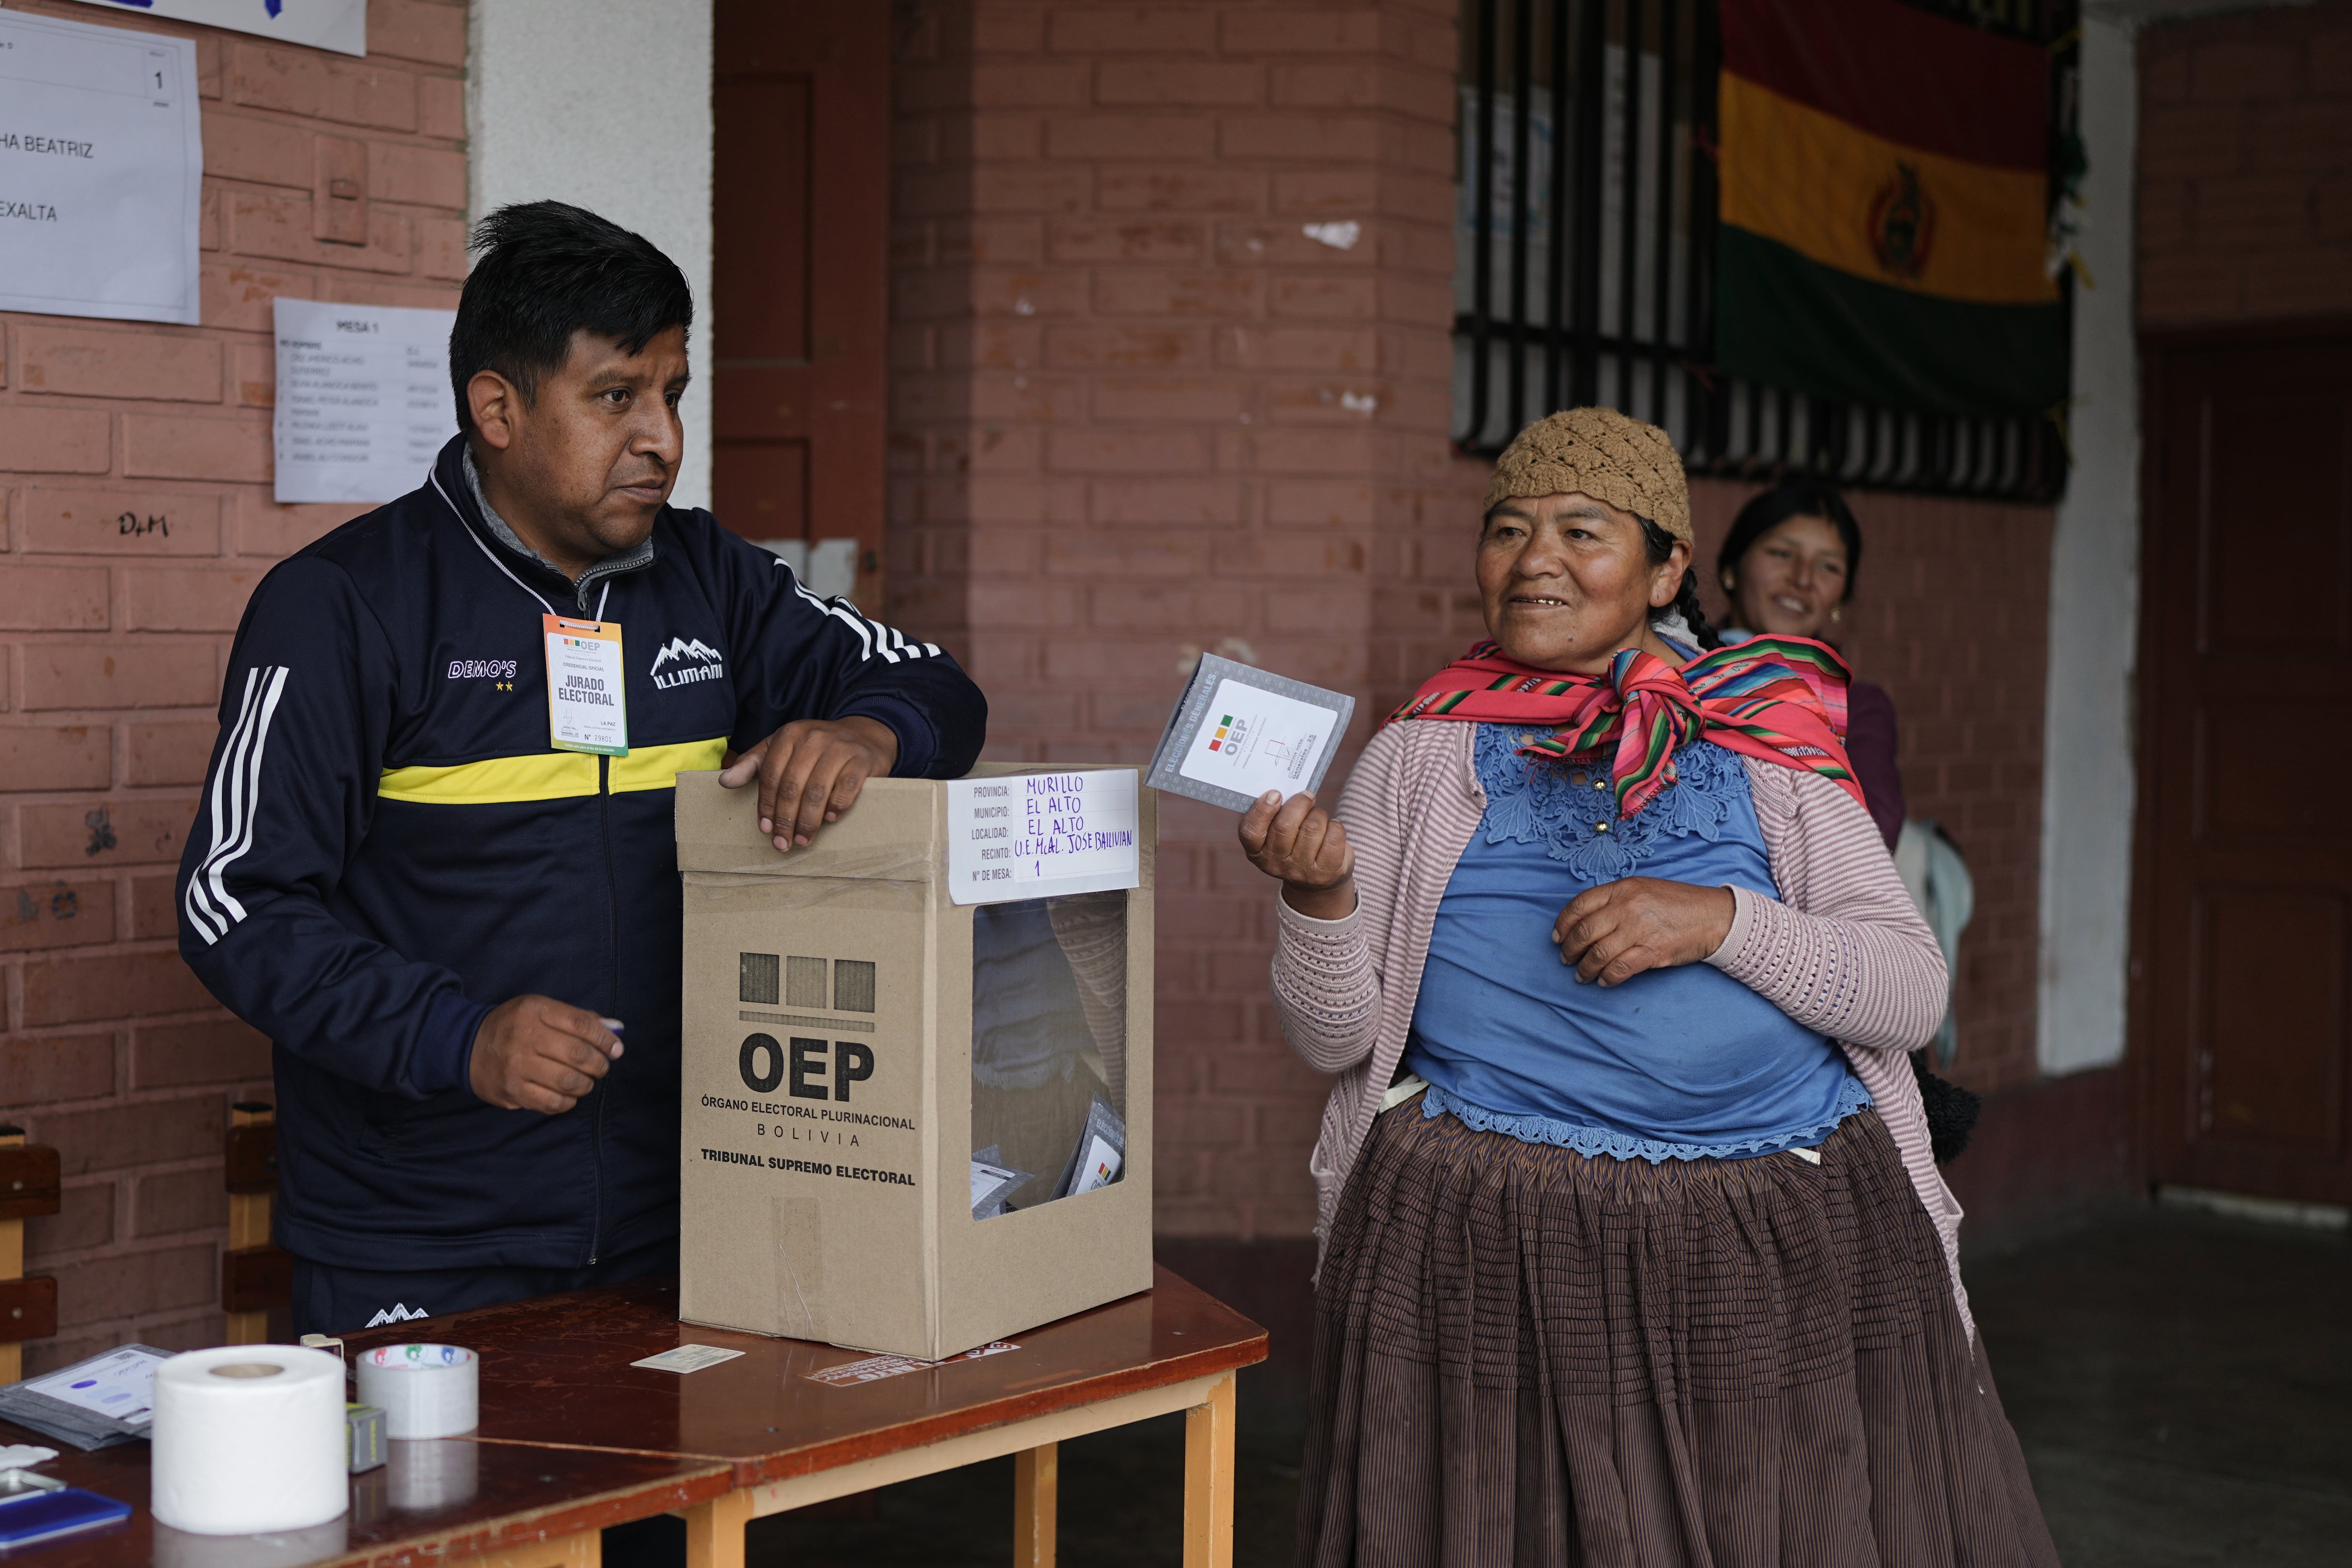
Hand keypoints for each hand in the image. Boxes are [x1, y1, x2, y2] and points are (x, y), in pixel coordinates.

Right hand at [469, 996, 622, 1112]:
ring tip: (585, 1080)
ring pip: (569, 1081)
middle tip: (601, 1066)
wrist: (467, 1046)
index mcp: (534, 1010)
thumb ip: (578, 1018)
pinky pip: (553, 1103)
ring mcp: (517, 1066)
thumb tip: (615, 1030)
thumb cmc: (514, 1026)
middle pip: (578, 1054)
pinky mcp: (512, 1092)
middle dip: (600, 1064)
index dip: (606, 1039)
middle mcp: (524, 1036)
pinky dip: (569, 1101)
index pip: (582, 1024)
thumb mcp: (541, 1010)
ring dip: (586, 1083)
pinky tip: (568, 1094)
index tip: (616, 1049)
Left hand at [718, 716, 898, 851]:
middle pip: (792, 786)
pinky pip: (846, 789)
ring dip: (808, 821)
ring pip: (817, 791)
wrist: (864, 736)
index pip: (770, 775)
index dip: (766, 806)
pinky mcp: (861, 760)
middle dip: (785, 820)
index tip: (765, 829)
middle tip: (783, 843)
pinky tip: (830, 820)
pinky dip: (836, 807)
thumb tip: (725, 781)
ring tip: (803, 840)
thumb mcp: (782, 747)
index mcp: (789, 735)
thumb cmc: (816, 748)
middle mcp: (813, 738)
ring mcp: (839, 748)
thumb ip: (753, 763)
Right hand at [1238, 790, 1356, 919]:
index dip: (1262, 810)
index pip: (1251, 832)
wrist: (1318, 881)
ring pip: (1312, 826)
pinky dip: (1335, 825)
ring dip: (1319, 814)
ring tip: (1318, 817)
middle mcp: (1276, 864)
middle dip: (1300, 803)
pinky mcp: (1325, 873)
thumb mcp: (1276, 834)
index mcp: (1257, 852)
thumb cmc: (1295, 844)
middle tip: (1307, 796)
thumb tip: (1283, 790)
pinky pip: (1334, 835)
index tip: (1275, 794)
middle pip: (1285, 825)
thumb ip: (1274, 814)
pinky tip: (1331, 829)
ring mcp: (1301, 872)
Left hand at [1551, 876, 1735, 985]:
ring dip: (1585, 968)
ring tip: (1582, 975)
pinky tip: (1604, 981)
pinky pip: (1619, 969)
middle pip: (1584, 932)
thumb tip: (1586, 919)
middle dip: (1569, 949)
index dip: (1562, 924)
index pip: (1579, 905)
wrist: (1714, 916)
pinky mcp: (1652, 952)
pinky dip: (1607, 978)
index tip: (1557, 937)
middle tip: (1566, 959)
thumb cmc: (1678, 903)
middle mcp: (1628, 907)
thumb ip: (1615, 900)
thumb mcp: (1643, 889)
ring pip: (1597, 954)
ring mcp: (1640, 930)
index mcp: (1623, 888)